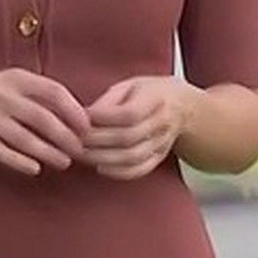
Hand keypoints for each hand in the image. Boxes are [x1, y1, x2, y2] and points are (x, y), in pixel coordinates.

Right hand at [0, 69, 91, 176]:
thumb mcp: (16, 82)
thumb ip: (43, 93)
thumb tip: (80, 115)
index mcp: (18, 79)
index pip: (53, 91)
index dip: (73, 110)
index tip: (87, 127)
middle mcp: (3, 96)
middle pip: (41, 118)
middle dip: (64, 136)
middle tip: (80, 150)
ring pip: (23, 138)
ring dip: (47, 152)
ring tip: (64, 162)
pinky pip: (1, 152)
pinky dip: (19, 162)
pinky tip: (35, 169)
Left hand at [83, 75, 201, 180]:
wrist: (183, 106)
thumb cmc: (149, 92)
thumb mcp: (130, 84)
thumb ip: (108, 100)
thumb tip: (84, 116)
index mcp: (156, 98)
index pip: (129, 114)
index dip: (103, 118)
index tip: (82, 117)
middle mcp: (163, 122)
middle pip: (128, 137)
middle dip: (96, 141)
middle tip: (74, 139)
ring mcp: (163, 143)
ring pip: (132, 157)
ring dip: (102, 158)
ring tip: (82, 154)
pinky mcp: (159, 157)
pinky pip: (139, 170)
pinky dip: (117, 172)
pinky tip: (100, 166)